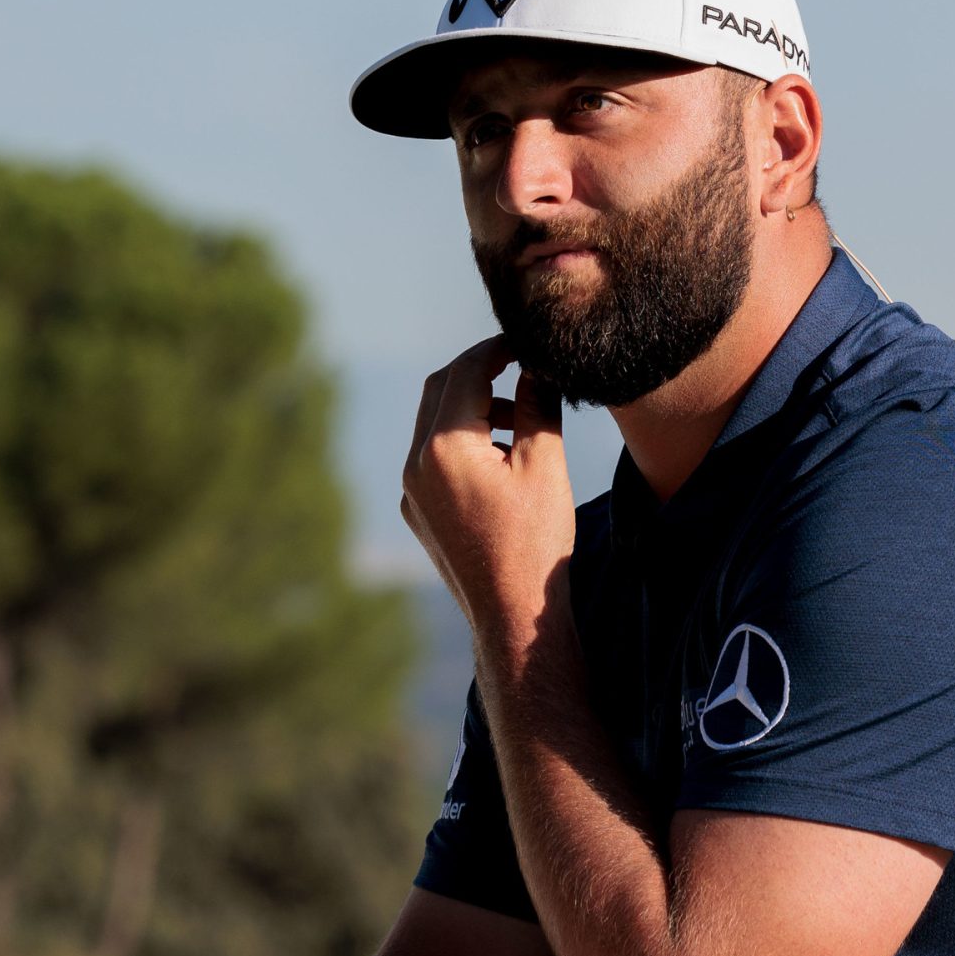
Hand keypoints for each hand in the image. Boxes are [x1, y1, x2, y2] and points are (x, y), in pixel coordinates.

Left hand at [401, 337, 575, 643]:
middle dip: (477, 373)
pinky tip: (499, 461)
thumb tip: (536, 366)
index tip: (523, 341)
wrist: (512, 614)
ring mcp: (410, 491)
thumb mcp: (543, 465)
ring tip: (518, 423)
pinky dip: (460, 444)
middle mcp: (415, 463)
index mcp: (443, 445)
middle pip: (438, 392)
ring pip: (433, 427)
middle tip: (517, 366)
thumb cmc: (535, 541)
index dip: (495, 348)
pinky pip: (432, 461)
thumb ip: (536, 406)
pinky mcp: (416, 513)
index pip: (464, 371)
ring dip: (470, 411)